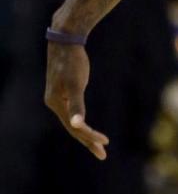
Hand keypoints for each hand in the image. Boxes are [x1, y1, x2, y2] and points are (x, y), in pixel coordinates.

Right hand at [44, 43, 108, 159]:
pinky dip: (81, 120)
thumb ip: (77, 104)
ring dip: (85, 133)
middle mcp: (54, 103)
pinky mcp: (63, 90)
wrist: (66, 39)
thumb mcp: (76, 83)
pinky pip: (72, 111)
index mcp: (56, 104)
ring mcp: (58, 97)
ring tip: (99, 143)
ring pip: (72, 121)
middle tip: (103, 154)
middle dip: (88, 141)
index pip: (74, 128)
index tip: (106, 144)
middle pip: (72, 128)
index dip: (89, 137)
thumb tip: (77, 125)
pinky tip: (84, 123)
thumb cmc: (72, 61)